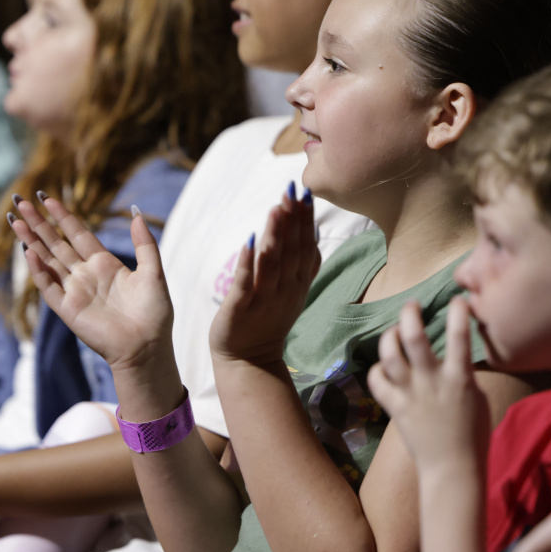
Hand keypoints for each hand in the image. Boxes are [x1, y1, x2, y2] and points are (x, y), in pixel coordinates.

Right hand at [9, 194, 173, 375]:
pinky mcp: (68, 310)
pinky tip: (28, 253)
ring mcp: (75, 291)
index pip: (78, 234)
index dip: (63, 216)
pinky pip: (49, 287)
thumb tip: (136, 213)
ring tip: (15, 220)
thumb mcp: (153, 273)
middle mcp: (86, 275)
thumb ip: (144, 244)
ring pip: (47, 260)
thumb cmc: (154, 314)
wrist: (147, 348)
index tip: (48, 198)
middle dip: (39, 223)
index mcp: (105, 264)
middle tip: (22, 202)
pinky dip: (38, 271)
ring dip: (31, 241)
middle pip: (56, 244)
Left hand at [208, 185, 318, 365]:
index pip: (305, 247)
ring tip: (276, 209)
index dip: (306, 221)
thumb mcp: (293, 291)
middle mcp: (285, 290)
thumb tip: (309, 230)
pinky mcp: (240, 309)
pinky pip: (245, 284)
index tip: (307, 193)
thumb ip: (302, 263)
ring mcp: (263, 300)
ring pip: (271, 265)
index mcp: (298, 284)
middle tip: (292, 191)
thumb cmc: (268, 320)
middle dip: (293, 221)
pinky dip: (247, 263)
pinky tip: (249, 242)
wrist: (249, 360)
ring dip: (274, 236)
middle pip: (291, 252)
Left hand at [368, 298, 488, 469]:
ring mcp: (410, 394)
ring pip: (390, 356)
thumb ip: (463, 375)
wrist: (452, 470)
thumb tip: (454, 359)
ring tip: (394, 331)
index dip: (458, 313)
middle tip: (412, 305)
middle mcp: (431, 382)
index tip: (457, 300)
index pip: (460, 337)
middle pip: (414, 339)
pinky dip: (378, 370)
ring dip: (390, 337)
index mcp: (459, 379)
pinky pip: (377, 381)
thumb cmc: (473, 435)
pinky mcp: (395, 408)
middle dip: (410, 315)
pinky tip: (384, 367)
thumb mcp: (478, 398)